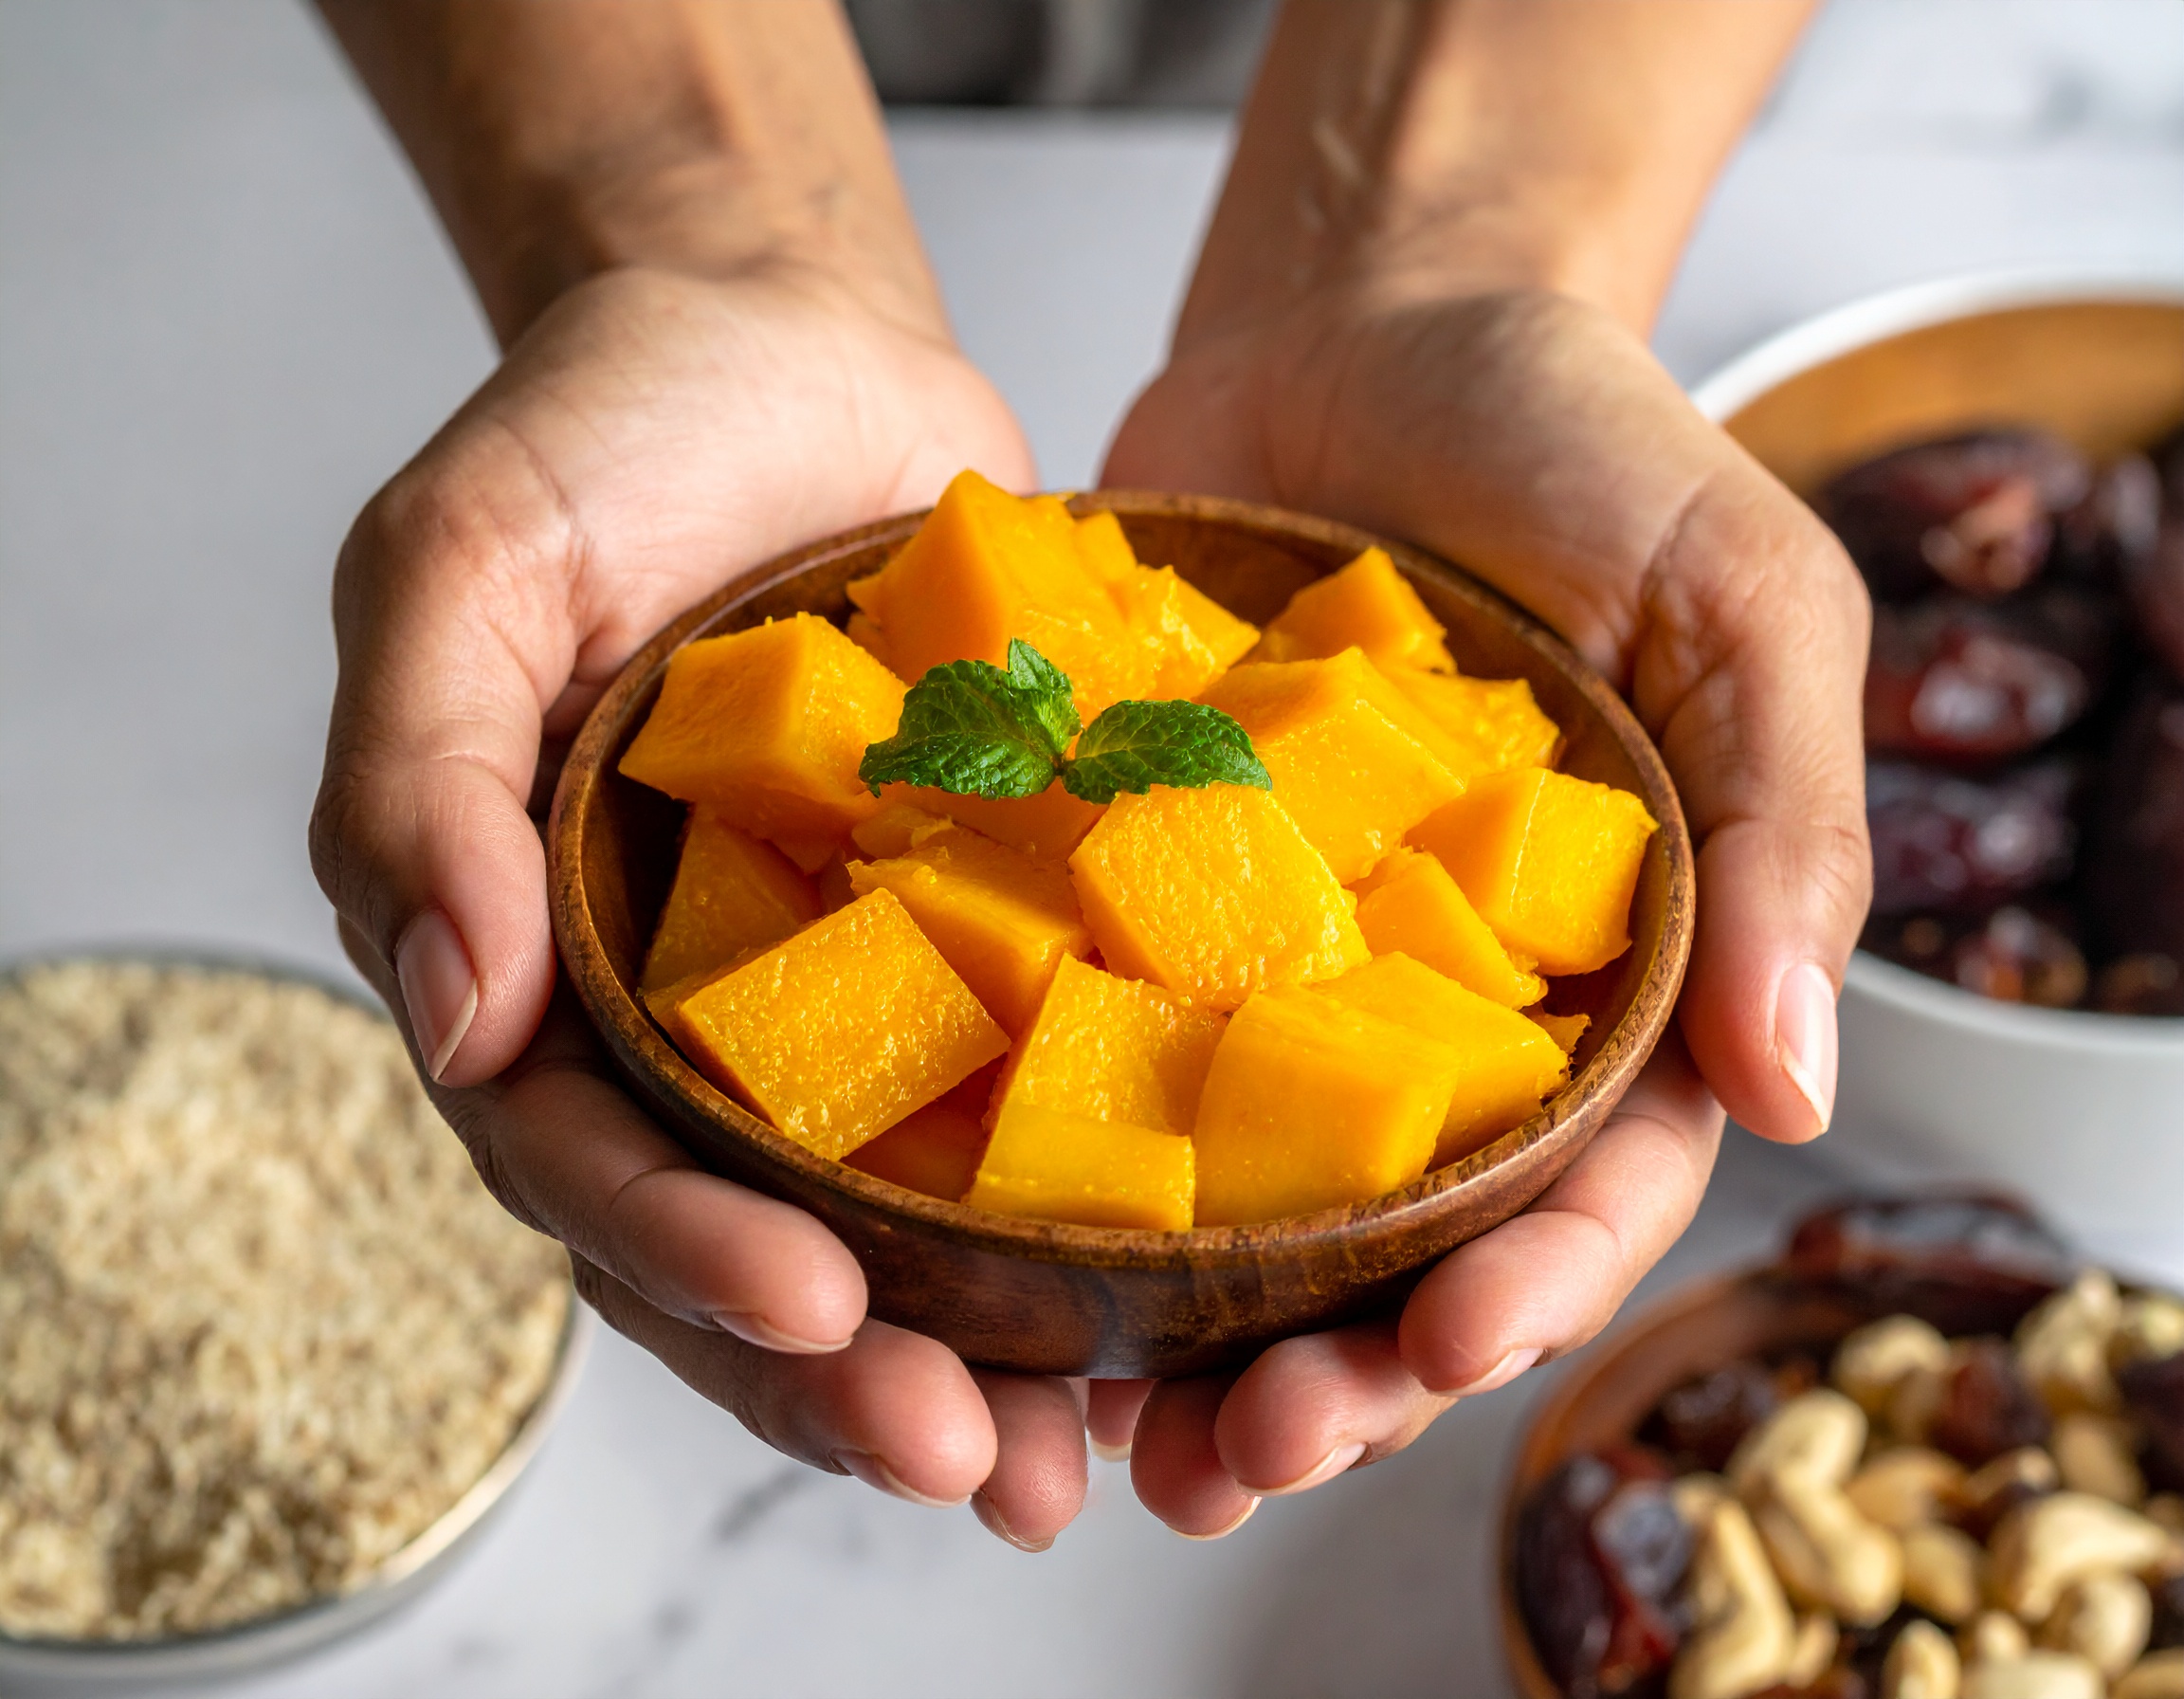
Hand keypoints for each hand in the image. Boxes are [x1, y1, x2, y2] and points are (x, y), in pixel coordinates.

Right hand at [311, 263, 1091, 1549]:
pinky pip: (1022, 1091)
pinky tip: (1175, 1289)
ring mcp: (837, 988)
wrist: (794, 342)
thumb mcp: (463, 566)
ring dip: (976, 1344)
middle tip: (977, 1462)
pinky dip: (1080, 1203)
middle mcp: (688, 1012)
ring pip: (889, 1215)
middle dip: (847, 1370)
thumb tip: (454, 1017)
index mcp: (542, 962)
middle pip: (745, 1240)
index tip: (813, 1313)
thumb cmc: (607, 436)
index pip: (588, 1162)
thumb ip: (421, 779)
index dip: (685, 1258)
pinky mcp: (979, 933)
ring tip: (1080, 1453)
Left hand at [1097, 284, 1869, 1530]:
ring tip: (1100, 1438)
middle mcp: (1420, 1007)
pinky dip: (1038, 1166)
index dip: (1525, 1286)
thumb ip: (1784, 834)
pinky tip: (976, 1259)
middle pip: (1389, 1242)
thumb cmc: (1586, 443)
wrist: (1368, 315)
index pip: (1586, 1181)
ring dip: (1171, 1337)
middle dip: (1332, 1367)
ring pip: (1226, 1200)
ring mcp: (1261, 962)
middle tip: (1243, 1453)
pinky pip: (1080, 1048)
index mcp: (1594, 980)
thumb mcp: (1741, 606)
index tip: (1443, 1353)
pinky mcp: (1122, 893)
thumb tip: (1799, 1091)